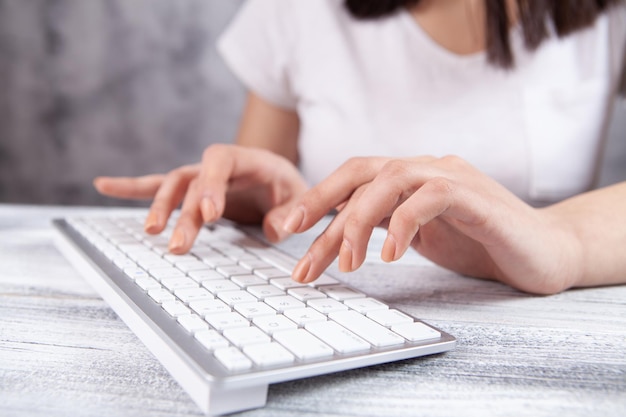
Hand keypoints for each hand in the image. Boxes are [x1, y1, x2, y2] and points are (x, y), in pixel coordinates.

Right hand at [94, 144, 307, 252]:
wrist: (281, 180)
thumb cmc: (289, 189)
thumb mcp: (300, 199)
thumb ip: (289, 213)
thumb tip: (273, 229)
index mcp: (247, 159)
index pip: (220, 161)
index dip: (211, 185)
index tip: (210, 216)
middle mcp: (218, 165)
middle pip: (192, 181)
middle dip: (183, 212)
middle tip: (178, 246)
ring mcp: (201, 176)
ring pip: (172, 185)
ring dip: (159, 207)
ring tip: (151, 232)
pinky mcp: (190, 190)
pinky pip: (157, 184)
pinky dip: (131, 187)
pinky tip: (103, 184)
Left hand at [283, 155, 580, 294]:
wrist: (543, 252)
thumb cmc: (478, 244)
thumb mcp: (418, 236)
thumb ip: (384, 226)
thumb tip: (336, 236)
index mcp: (407, 179)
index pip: (352, 181)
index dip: (315, 201)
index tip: (285, 231)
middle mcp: (424, 169)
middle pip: (360, 171)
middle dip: (320, 201)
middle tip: (293, 236)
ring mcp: (450, 177)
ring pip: (390, 180)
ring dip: (359, 221)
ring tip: (348, 263)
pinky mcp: (475, 196)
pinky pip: (431, 198)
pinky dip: (406, 224)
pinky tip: (393, 256)